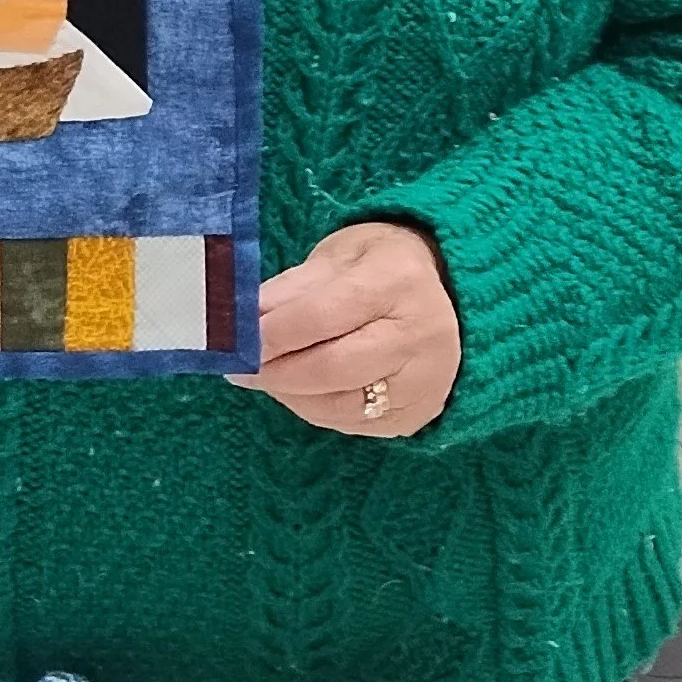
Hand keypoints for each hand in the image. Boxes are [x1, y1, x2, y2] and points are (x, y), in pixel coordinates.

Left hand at [227, 221, 461, 437]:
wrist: (447, 294)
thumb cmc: (378, 267)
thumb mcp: (336, 257)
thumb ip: (290, 289)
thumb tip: (243, 318)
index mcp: (397, 279)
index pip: (323, 316)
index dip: (274, 333)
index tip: (234, 340)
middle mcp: (420, 334)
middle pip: (333, 368)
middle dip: (276, 371)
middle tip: (238, 368)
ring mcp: (425, 381)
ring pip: (341, 405)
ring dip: (290, 394)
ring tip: (263, 376)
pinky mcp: (418, 415)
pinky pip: (354, 424)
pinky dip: (314, 408)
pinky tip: (297, 389)